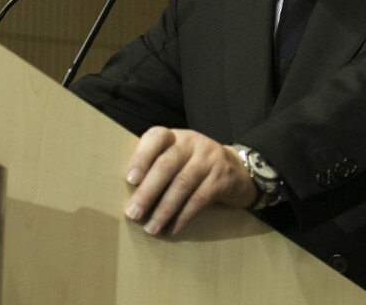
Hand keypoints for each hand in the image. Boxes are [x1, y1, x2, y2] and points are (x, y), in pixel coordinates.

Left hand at [123, 126, 257, 235]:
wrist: (236, 170)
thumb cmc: (194, 167)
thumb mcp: (178, 157)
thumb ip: (156, 167)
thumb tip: (128, 196)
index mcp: (176, 137)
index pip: (157, 137)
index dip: (141, 157)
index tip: (130, 179)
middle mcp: (192, 143)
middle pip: (167, 165)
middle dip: (148, 192)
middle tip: (133, 214)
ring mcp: (209, 159)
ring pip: (182, 184)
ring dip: (164, 209)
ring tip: (151, 228)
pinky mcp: (221, 178)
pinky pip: (199, 198)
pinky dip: (183, 216)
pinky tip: (172, 229)